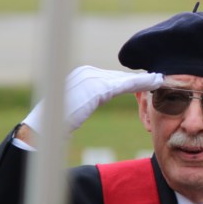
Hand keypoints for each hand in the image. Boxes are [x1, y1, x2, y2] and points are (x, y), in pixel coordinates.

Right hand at [22, 65, 163, 134]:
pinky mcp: (96, 88)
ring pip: (124, 79)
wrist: (41, 132)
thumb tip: (87, 103)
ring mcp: (90, 78)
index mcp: (80, 75)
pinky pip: (124, 85)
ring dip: (144, 80)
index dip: (130, 81)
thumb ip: (84, 102)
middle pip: (119, 76)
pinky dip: (141, 84)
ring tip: (161, 80)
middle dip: (139, 79)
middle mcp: (85, 72)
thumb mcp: (71, 111)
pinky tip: (156, 83)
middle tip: (161, 78)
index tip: (149, 81)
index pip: (111, 77)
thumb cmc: (53, 127)